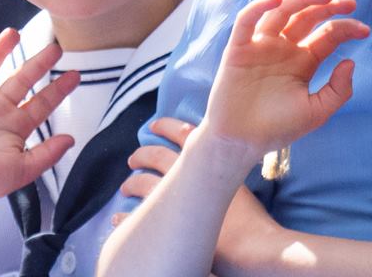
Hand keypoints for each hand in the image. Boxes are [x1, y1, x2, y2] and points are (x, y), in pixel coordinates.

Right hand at [0, 29, 78, 210]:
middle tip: (56, 47)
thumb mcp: (23, 170)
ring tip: (13, 32)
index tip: (76, 75)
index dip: (59, 89)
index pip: (42, 102)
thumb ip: (47, 154)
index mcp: (15, 125)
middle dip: (38, 63)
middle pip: (20, 79)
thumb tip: (72, 139)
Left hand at [117, 118, 278, 271]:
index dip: (167, 126)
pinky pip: (134, 218)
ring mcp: (173, 201)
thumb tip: (220, 162)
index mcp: (207, 161)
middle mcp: (186, 176)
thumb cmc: (253, 221)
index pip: (182, 133)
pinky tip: (117, 218)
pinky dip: (124, 216)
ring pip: (142, 183)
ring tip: (125, 187)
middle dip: (143, 154)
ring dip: (131, 183)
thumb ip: (227, 171)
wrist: (253, 248)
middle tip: (134, 158)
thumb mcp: (241, 186)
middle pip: (156, 156)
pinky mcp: (165, 228)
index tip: (154, 124)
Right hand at [200, 0, 367, 165]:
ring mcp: (261, 45)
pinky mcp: (238, 48)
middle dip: (328, 6)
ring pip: (281, 12)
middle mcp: (283, 48)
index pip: (327, 35)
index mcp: (303, 61)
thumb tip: (351, 61)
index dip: (346, 28)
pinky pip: (247, 21)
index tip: (365, 30)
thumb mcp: (316, 112)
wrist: (241, 142)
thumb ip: (337, 90)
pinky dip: (259, 6)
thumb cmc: (278, 128)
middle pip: (307, 17)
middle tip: (348, 2)